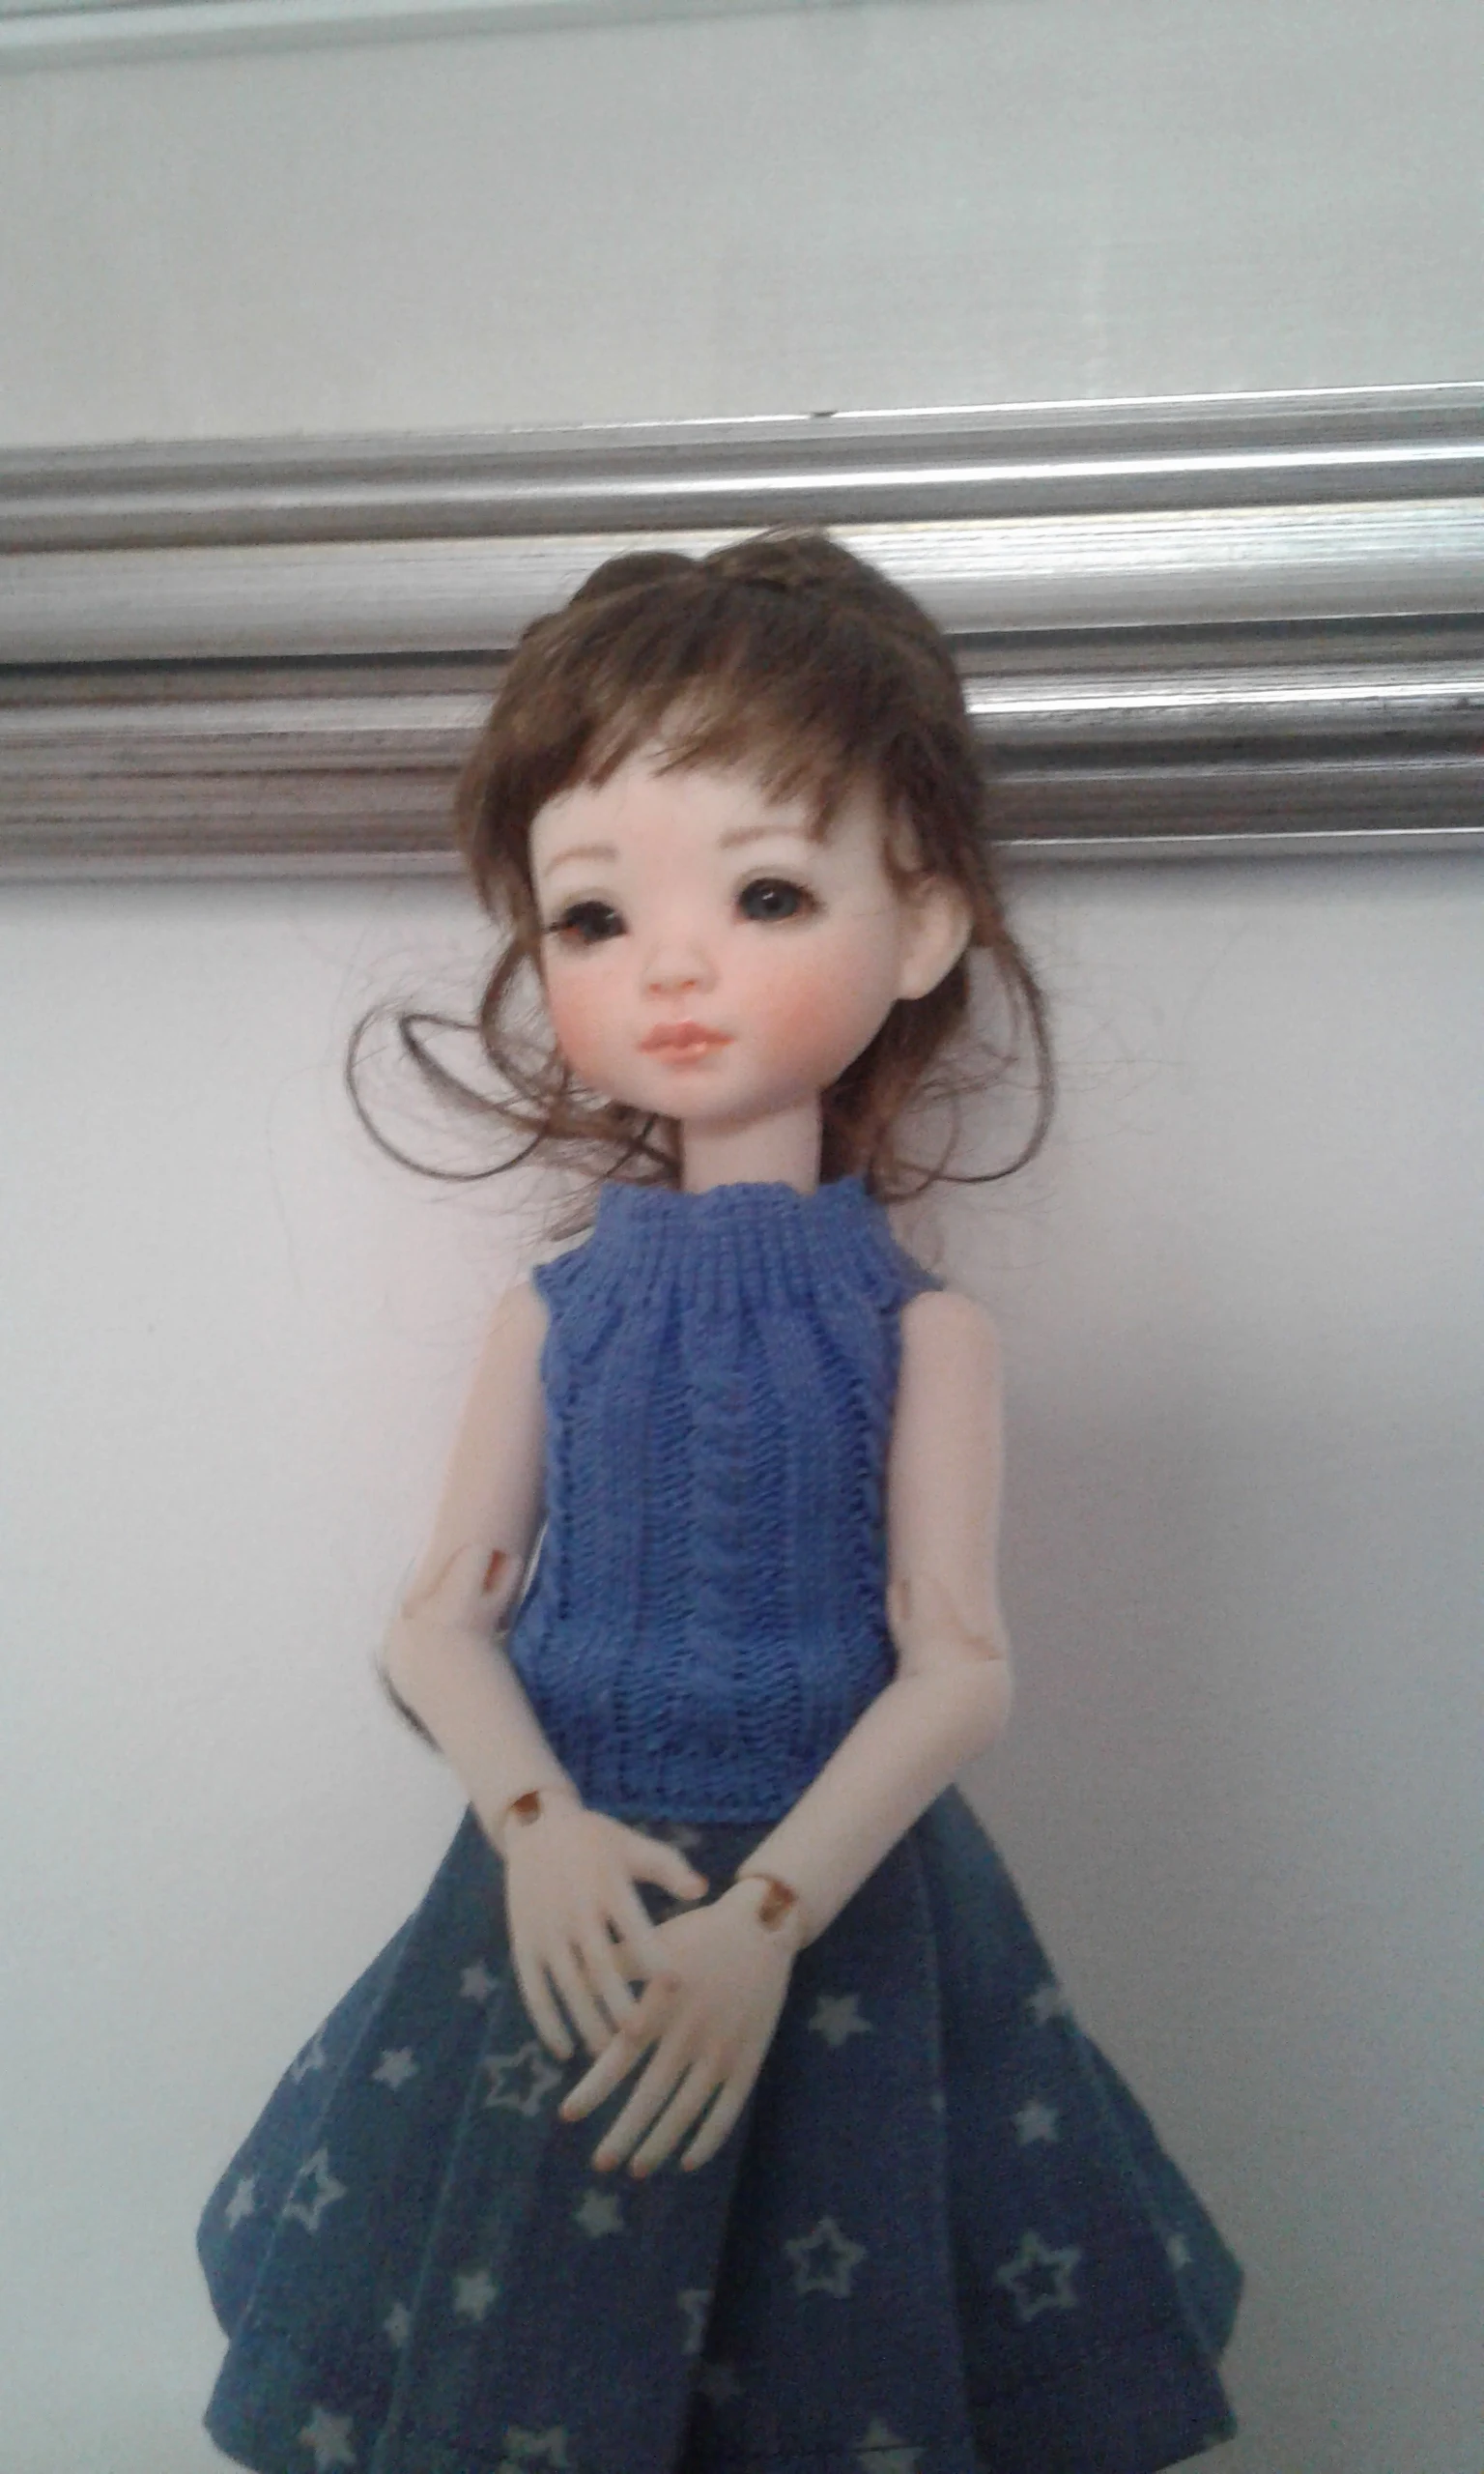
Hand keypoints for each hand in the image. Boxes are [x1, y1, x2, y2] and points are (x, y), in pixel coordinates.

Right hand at [499, 1796, 707, 2061]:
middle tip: (639, 2035)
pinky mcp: (523, 1943)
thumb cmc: (596, 1840)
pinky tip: (564, 2050)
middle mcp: (574, 1909)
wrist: (535, 1827)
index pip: (634, 1926)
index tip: (675, 1987)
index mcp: (607, 1884)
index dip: (654, 1957)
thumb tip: (703, 1889)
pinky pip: (534, 1989)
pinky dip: (546, 2022)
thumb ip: (668, 1867)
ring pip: (566, 1984)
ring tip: (607, 2051)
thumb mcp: (632, 1845)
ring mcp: (545, 1929)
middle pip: (599, 1964)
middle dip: (618, 2002)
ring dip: (585, 2020)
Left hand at [559, 1879, 799, 2175]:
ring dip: (660, 2143)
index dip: (593, 2088)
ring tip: (637, 2169)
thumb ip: (613, 1964)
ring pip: (687, 2109)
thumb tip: (570, 1983)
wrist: (763, 1926)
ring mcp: (723, 2048)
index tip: (566, 2115)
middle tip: (600, 2164)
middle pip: (652, 2094)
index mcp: (662, 2005)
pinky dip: (709, 2138)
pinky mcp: (749, 2058)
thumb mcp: (654, 1942)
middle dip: (624, 2133)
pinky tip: (688, 2161)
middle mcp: (690, 2032)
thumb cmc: (698, 1934)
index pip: (620, 2056)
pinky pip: (728, 2109)